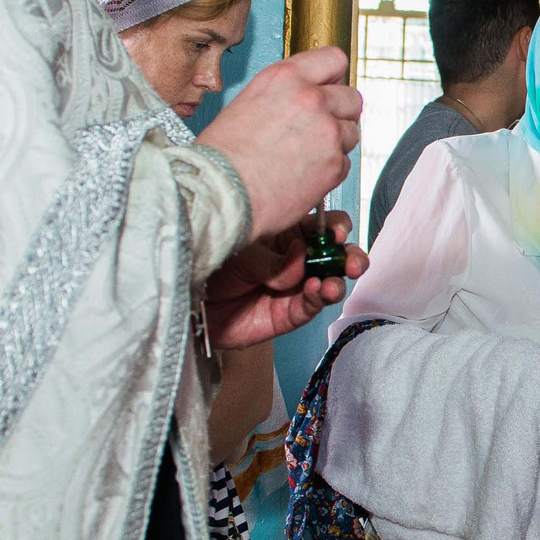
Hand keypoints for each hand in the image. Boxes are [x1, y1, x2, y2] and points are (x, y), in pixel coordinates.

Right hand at [191, 47, 362, 235]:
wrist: (220, 194)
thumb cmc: (221, 157)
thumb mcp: (246, 104)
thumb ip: (281, 95)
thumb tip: (299, 100)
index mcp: (284, 78)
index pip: (333, 59)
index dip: (333, 78)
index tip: (330, 88)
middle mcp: (310, 99)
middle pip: (352, 98)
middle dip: (341, 113)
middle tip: (321, 128)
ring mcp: (326, 131)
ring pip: (351, 133)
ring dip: (335, 144)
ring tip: (305, 157)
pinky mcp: (334, 164)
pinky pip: (345, 163)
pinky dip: (330, 171)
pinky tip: (303, 176)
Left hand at [202, 212, 366, 346]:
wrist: (189, 304)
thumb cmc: (208, 266)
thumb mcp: (241, 251)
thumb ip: (273, 257)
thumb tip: (300, 259)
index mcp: (283, 233)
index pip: (318, 225)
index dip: (333, 227)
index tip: (336, 231)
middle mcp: (293, 259)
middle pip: (332, 254)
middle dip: (347, 256)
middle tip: (350, 262)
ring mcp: (293, 286)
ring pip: (329, 281)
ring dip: (338, 281)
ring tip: (334, 284)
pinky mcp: (288, 313)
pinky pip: (311, 305)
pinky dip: (318, 298)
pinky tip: (317, 291)